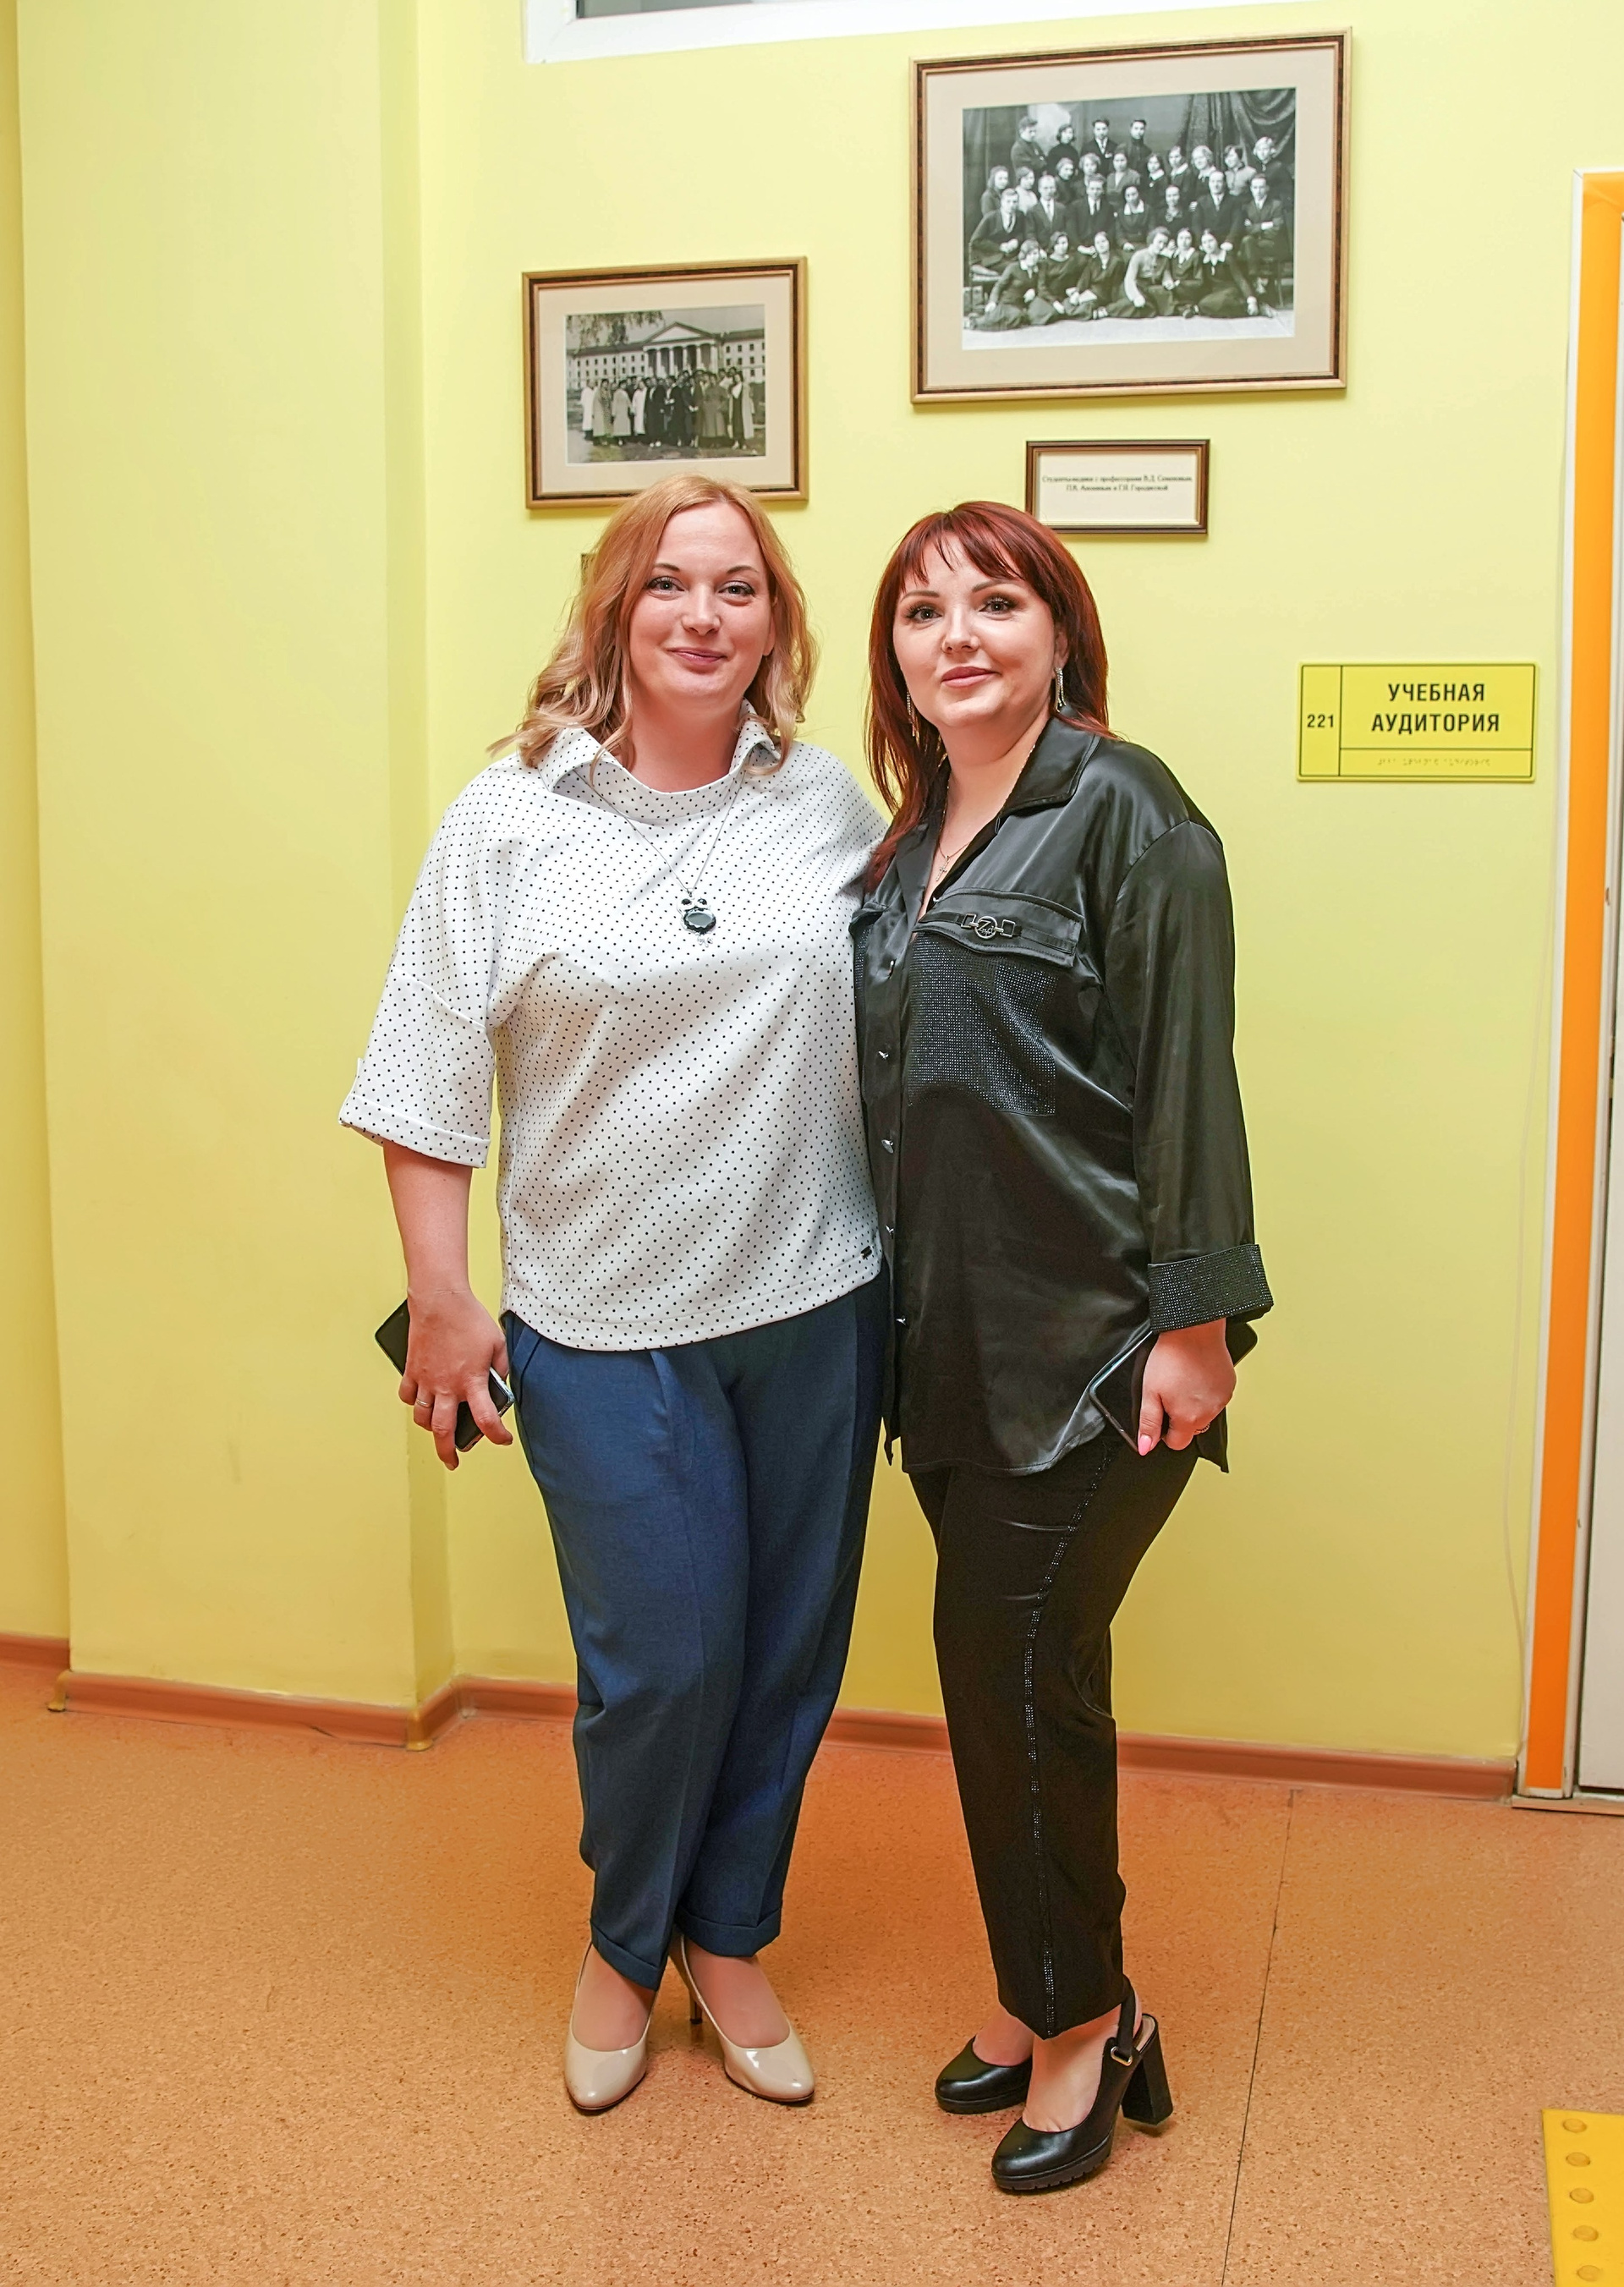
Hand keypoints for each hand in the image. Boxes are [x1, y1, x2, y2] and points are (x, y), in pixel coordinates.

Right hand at [398, 1285, 512, 1470]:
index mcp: (472, 1381)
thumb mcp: (498, 1344)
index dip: (497, 1436)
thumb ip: (501, 1368)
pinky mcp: (412, 1370)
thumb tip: (499, 1384)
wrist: (440, 1300)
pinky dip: (412, 1403)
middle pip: (444, 1432)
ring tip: (438, 1431)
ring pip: (422, 1418)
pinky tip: (420, 1401)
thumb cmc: (470, 1319)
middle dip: (448, 1453)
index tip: (503, 1440)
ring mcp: (426, 1380)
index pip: (487, 1420)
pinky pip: (406, 1396)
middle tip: (453, 1462)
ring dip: (430, 1429)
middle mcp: (447, 1387)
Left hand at [1137, 1319, 1234, 1454]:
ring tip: (1184, 1381)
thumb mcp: (1149, 1392)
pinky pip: (1216, 1399)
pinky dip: (1206, 1392)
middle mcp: (1209, 1413)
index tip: (1162, 1413)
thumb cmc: (1170, 1357)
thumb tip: (1146, 1447)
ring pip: (1205, 1413)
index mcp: (1188, 1419)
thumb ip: (1149, 1423)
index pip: (1177, 1443)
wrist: (1193, 1330)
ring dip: (1194, 1405)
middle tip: (1170, 1392)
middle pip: (1191, 1429)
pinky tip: (1197, 1375)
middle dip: (1180, 1417)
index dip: (1165, 1432)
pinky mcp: (1229, 1386)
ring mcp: (1222, 1400)